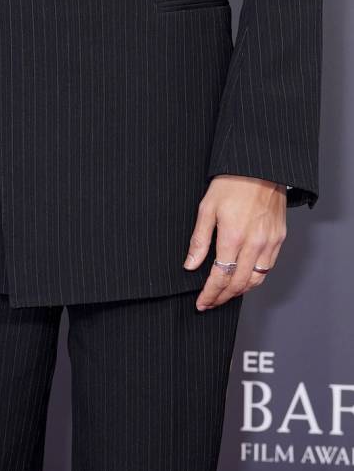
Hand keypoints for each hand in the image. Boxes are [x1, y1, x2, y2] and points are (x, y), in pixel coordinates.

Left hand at [184, 175, 286, 310]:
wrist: (260, 167)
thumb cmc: (231, 183)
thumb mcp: (207, 207)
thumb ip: (199, 239)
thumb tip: (190, 264)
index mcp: (233, 237)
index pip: (220, 276)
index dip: (210, 293)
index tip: (202, 302)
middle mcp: (254, 244)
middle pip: (238, 284)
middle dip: (223, 297)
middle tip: (211, 302)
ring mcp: (270, 243)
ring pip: (256, 280)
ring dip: (240, 292)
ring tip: (225, 294)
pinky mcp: (279, 239)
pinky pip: (268, 267)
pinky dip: (255, 279)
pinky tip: (244, 279)